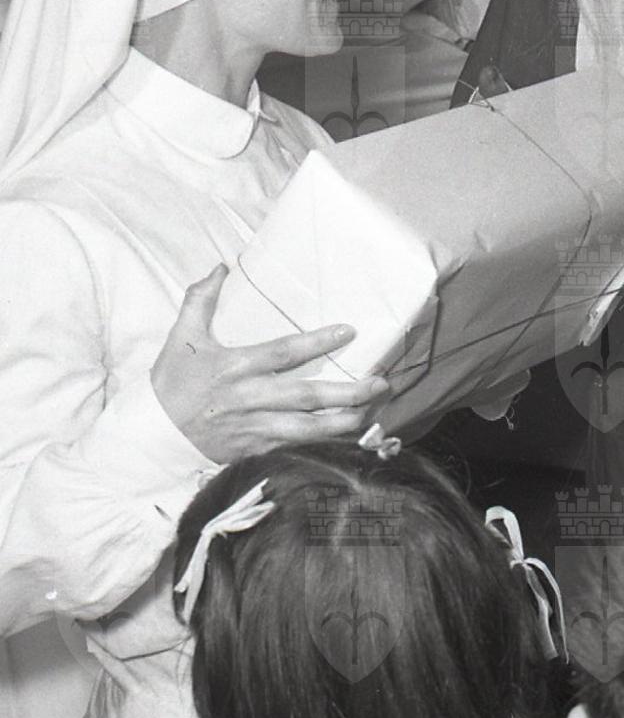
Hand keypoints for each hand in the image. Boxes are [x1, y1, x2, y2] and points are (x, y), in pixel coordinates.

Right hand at [150, 267, 391, 463]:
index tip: (349, 331)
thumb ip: (200, 301)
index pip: (283, 352)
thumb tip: (220, 267)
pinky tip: (346, 435)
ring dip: (341, 421)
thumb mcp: (180, 339)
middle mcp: (249, 399)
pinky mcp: (254, 449)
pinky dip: (322, 442)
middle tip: (379, 382)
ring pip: (306, 428)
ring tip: (370, 411)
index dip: (317, 343)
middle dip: (346, 391)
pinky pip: (294, 446)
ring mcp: (253, 428)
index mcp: (234, 368)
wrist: (150, 435)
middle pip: (305, 396)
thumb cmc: (170, 384)